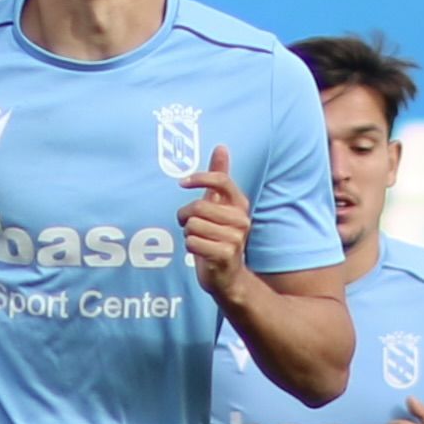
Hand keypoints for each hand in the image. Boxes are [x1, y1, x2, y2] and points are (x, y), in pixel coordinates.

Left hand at [180, 149, 251, 298]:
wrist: (228, 276)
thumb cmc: (219, 236)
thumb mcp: (220, 205)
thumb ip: (220, 177)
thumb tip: (221, 146)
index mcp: (239, 203)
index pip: (221, 181)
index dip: (199, 178)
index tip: (182, 182)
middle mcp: (241, 219)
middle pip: (198, 207)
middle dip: (185, 216)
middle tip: (189, 225)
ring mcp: (235, 238)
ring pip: (192, 226)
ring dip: (188, 234)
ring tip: (199, 240)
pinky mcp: (225, 255)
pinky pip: (192, 242)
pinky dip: (190, 247)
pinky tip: (200, 252)